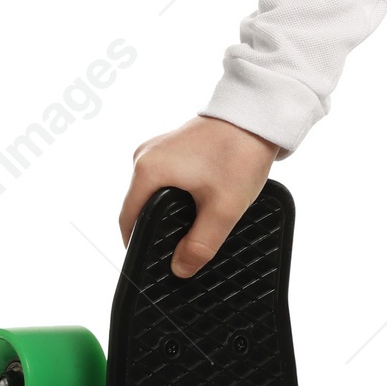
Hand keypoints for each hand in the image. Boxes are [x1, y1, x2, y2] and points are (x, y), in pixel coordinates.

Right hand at [120, 116, 284, 279]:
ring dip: (167, 213)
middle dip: (156, 229)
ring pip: (153, 195)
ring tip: (192, 228)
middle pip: (140, 207)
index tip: (154, 261)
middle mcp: (144, 157)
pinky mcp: (172, 148)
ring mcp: (157, 150)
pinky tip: (197, 205)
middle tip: (179, 251)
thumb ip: (200, 244)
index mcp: (148, 170)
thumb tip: (179, 269)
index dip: (138, 244)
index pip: (128, 220)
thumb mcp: (223, 209)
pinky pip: (164, 181)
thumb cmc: (239, 154)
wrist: (257, 116)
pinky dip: (175, 197)